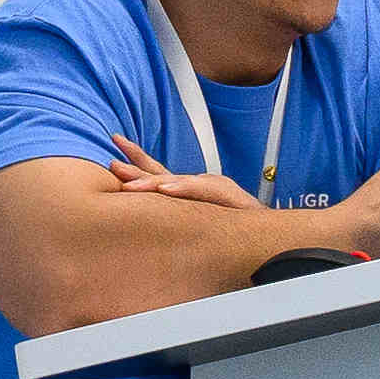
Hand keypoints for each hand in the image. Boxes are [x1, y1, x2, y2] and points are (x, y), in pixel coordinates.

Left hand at [101, 158, 263, 217]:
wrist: (268, 234)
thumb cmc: (233, 228)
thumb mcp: (197, 221)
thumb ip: (173, 218)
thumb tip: (141, 226)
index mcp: (185, 191)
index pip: (156, 172)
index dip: (135, 160)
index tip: (115, 145)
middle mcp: (196, 186)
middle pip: (160, 173)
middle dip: (135, 167)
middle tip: (112, 164)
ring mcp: (211, 190)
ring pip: (177, 183)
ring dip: (151, 183)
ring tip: (129, 186)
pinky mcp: (227, 197)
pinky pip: (202, 192)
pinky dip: (183, 189)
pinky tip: (166, 189)